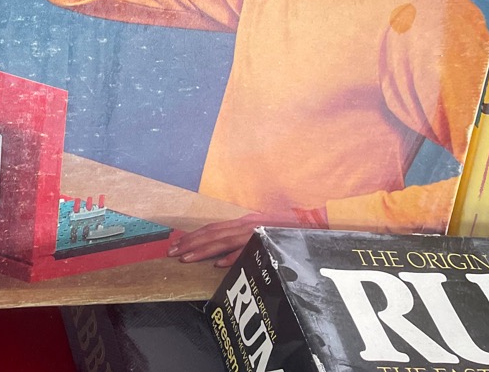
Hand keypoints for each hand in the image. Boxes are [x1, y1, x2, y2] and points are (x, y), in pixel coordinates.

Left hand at [167, 208, 326, 268]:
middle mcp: (246, 225)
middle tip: (172, 254)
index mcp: (243, 223)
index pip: (212, 230)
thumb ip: (241, 245)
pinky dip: (232, 256)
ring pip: (223, 241)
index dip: (193, 237)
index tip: (177, 246)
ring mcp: (256, 232)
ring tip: (186, 258)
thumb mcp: (260, 234)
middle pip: (212, 234)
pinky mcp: (268, 240)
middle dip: (190, 244)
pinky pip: (247, 249)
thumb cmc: (287, 232)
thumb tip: (220, 260)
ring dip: (202, 250)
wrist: (316, 224)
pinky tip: (218, 264)